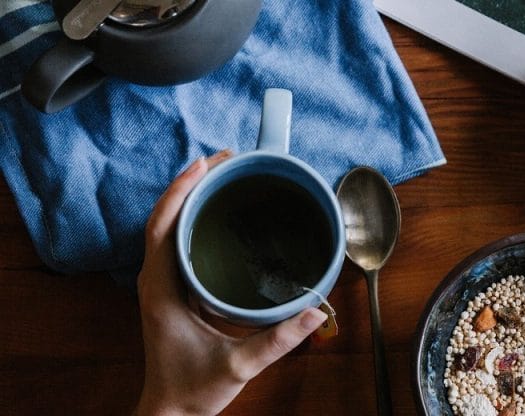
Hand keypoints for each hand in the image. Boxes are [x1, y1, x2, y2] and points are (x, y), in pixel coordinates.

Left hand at [135, 150, 326, 415]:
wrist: (171, 412)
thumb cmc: (193, 389)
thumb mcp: (239, 365)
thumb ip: (278, 339)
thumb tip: (316, 312)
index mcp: (162, 289)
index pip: (162, 226)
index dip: (181, 190)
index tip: (206, 163)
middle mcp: (156, 280)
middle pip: (164, 217)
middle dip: (191, 183)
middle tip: (225, 159)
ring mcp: (162, 284)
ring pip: (168, 227)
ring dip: (191, 198)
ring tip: (223, 175)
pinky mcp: (172, 290)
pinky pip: (177, 243)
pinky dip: (194, 219)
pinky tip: (218, 213)